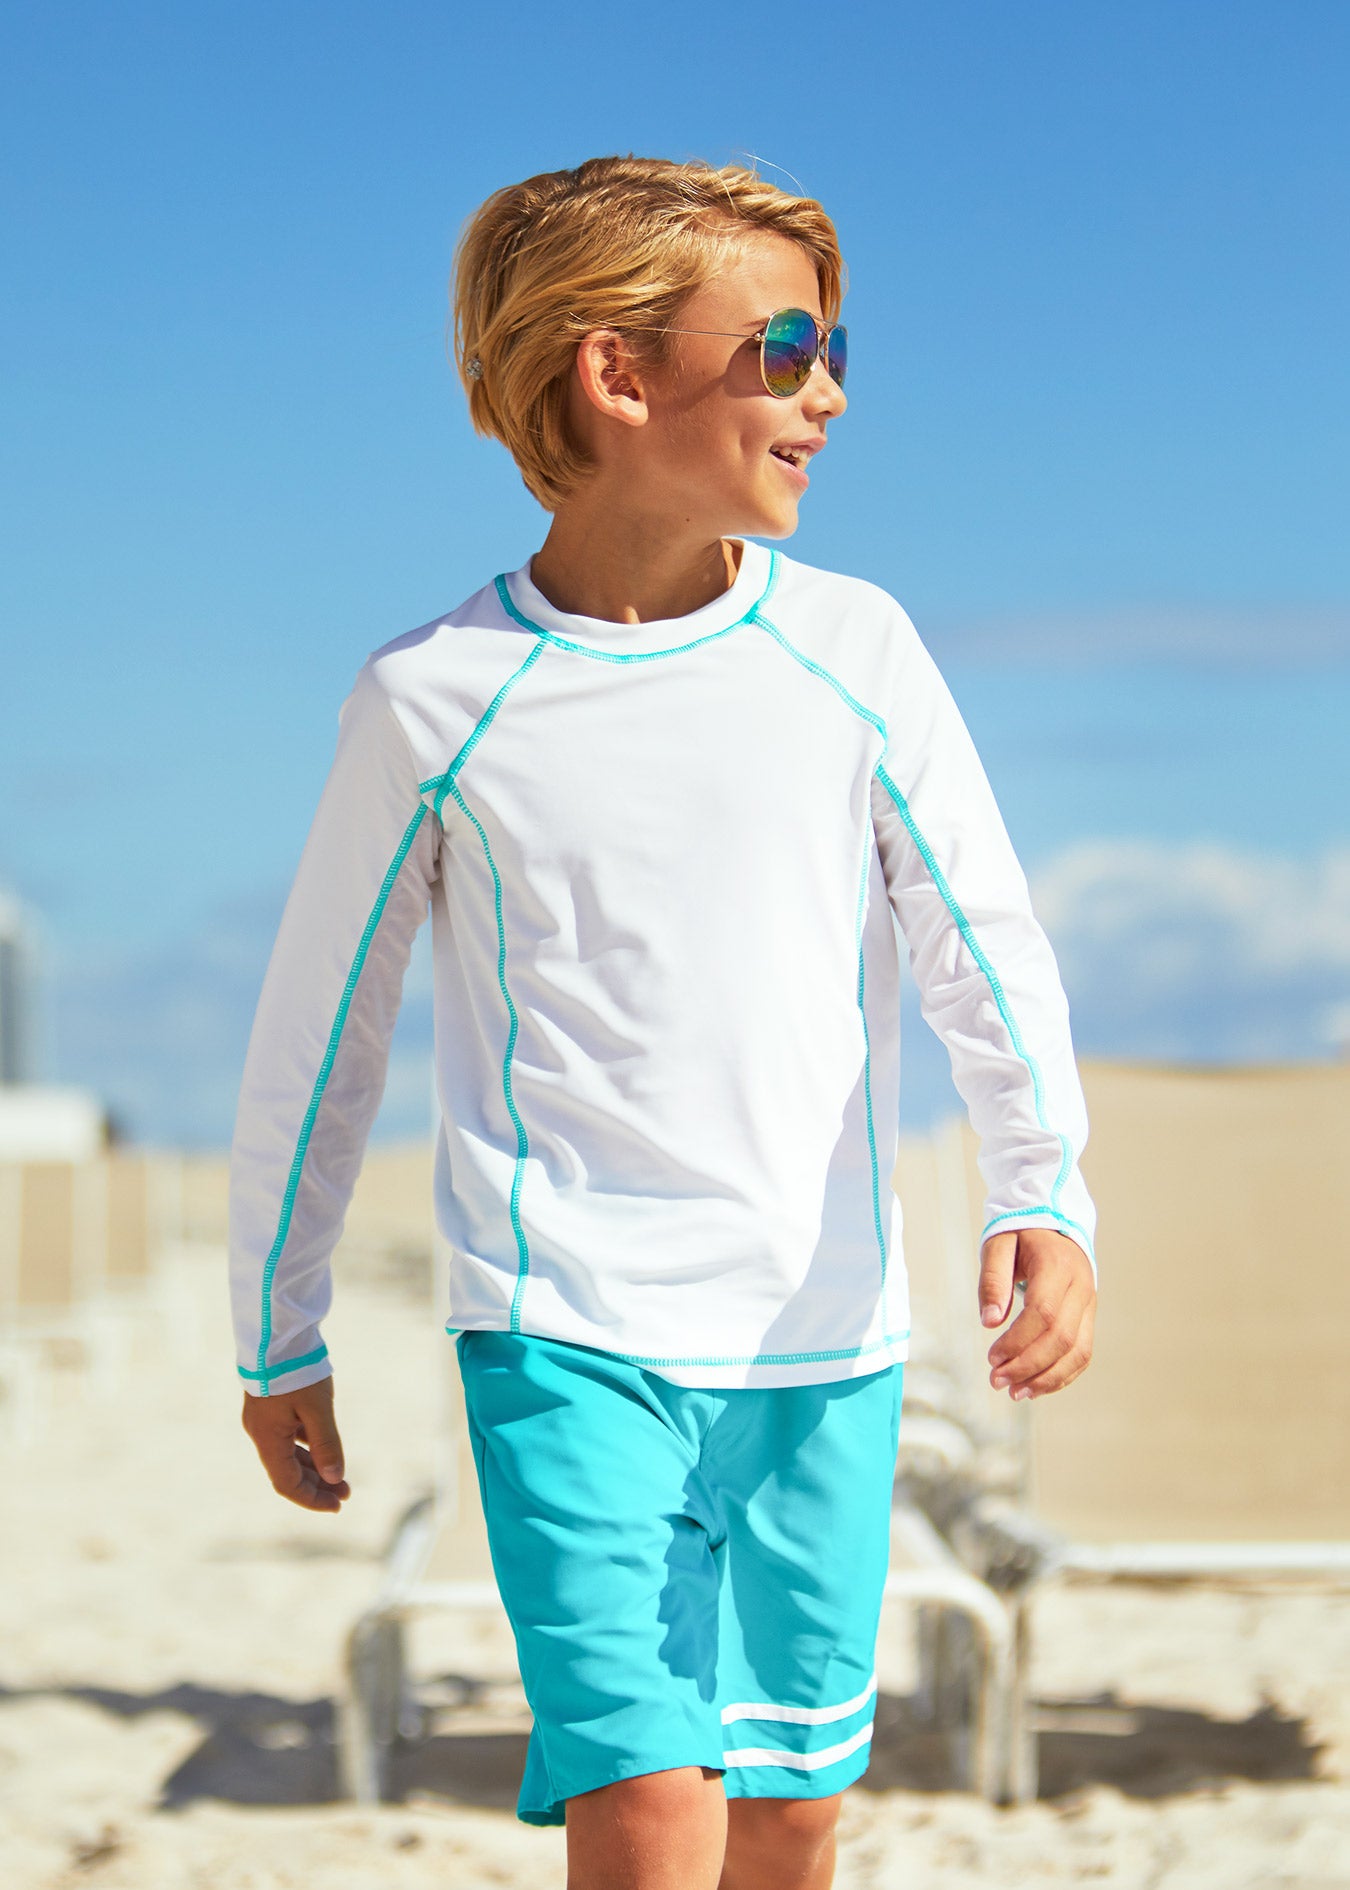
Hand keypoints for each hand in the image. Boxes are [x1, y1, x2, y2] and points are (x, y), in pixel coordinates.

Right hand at [241, 1375, 350, 1510]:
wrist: (276, 1333)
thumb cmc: (296, 1370)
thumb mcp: (317, 1408)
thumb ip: (326, 1444)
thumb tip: (335, 1478)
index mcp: (267, 1439)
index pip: (287, 1484)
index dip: (312, 1499)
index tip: (337, 1506)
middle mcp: (261, 1433)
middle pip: (288, 1472)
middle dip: (317, 1486)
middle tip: (346, 1493)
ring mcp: (265, 1420)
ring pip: (289, 1455)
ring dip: (314, 1468)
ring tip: (341, 1477)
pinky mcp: (271, 1407)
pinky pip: (289, 1438)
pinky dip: (308, 1449)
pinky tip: (326, 1450)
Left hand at [977, 1227, 1095, 1400]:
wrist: (1054, 1222)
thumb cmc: (1020, 1235)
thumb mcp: (998, 1245)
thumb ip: (993, 1280)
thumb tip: (989, 1323)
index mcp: (1057, 1266)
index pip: (1043, 1313)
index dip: (1018, 1341)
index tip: (991, 1358)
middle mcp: (1080, 1287)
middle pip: (1062, 1338)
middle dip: (1028, 1366)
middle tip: (997, 1381)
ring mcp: (1089, 1304)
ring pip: (1078, 1351)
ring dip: (1047, 1378)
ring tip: (1015, 1392)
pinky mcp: (1089, 1317)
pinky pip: (1083, 1354)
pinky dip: (1061, 1375)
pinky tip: (1035, 1387)